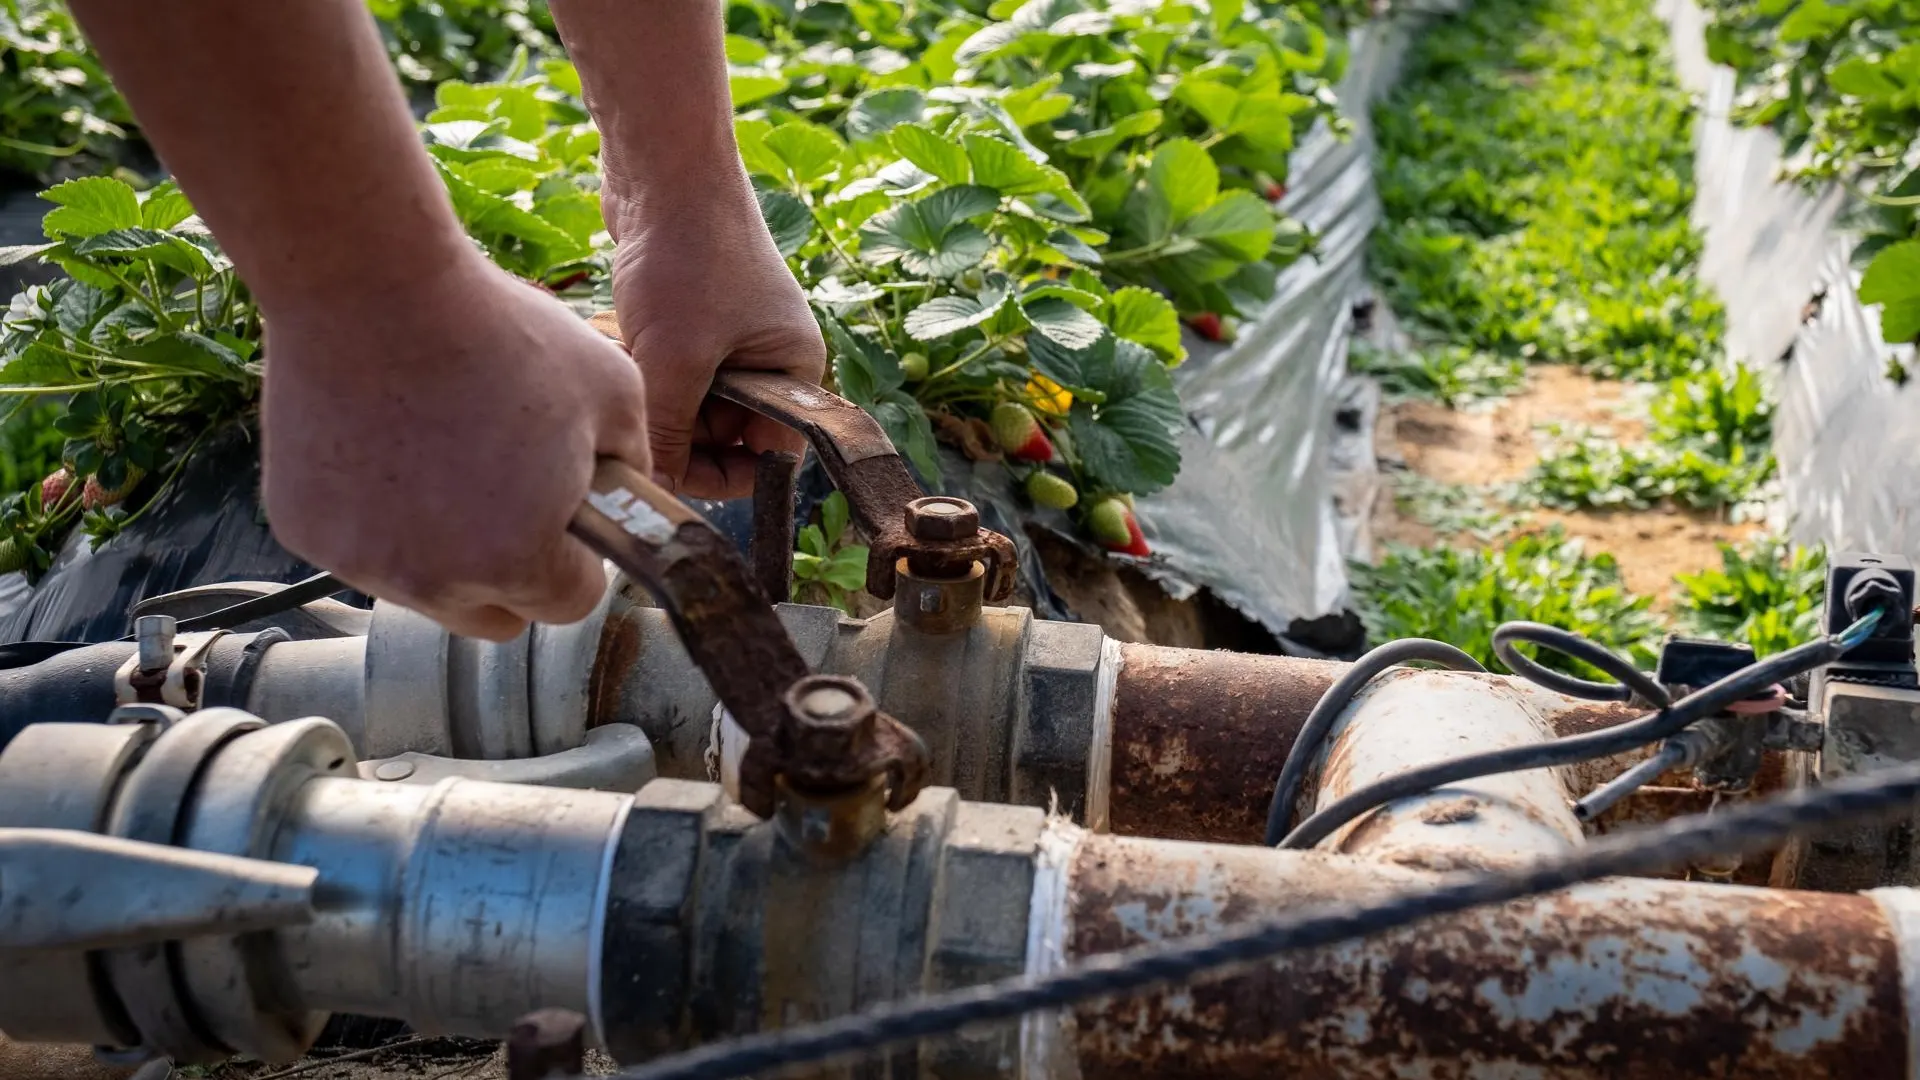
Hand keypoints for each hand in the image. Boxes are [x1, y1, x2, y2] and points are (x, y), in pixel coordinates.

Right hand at [259, 254, 649, 641]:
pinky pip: (361, 546)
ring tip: (446, 455)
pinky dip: (378, 515)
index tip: (567, 520)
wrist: (369, 286)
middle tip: (510, 496)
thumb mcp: (614, 391)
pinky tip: (388, 444)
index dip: (577, 560)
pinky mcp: (304, 530)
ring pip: (424, 586)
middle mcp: (435, 581)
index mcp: (520, 559)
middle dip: (513, 571)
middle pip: (493, 614)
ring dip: (443, 547)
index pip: (567, 605)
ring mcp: (361, 561)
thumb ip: (634, 467)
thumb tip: (628, 501)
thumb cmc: (497, 332)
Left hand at [605, 189, 825, 499]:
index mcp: (794, 371)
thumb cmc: (690, 257)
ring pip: (685, 399)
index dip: (722, 475)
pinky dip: (638, 360)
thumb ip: (667, 434)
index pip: (770, 456)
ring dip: (649, 392)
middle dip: (675, 429)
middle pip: (722, 433)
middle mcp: (768, 357)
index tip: (671, 474)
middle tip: (635, 408)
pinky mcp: (689, 314)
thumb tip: (653, 492)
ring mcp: (728, 334)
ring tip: (621, 358)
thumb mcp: (676, 360)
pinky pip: (665, 364)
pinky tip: (613, 333)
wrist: (663, 165)